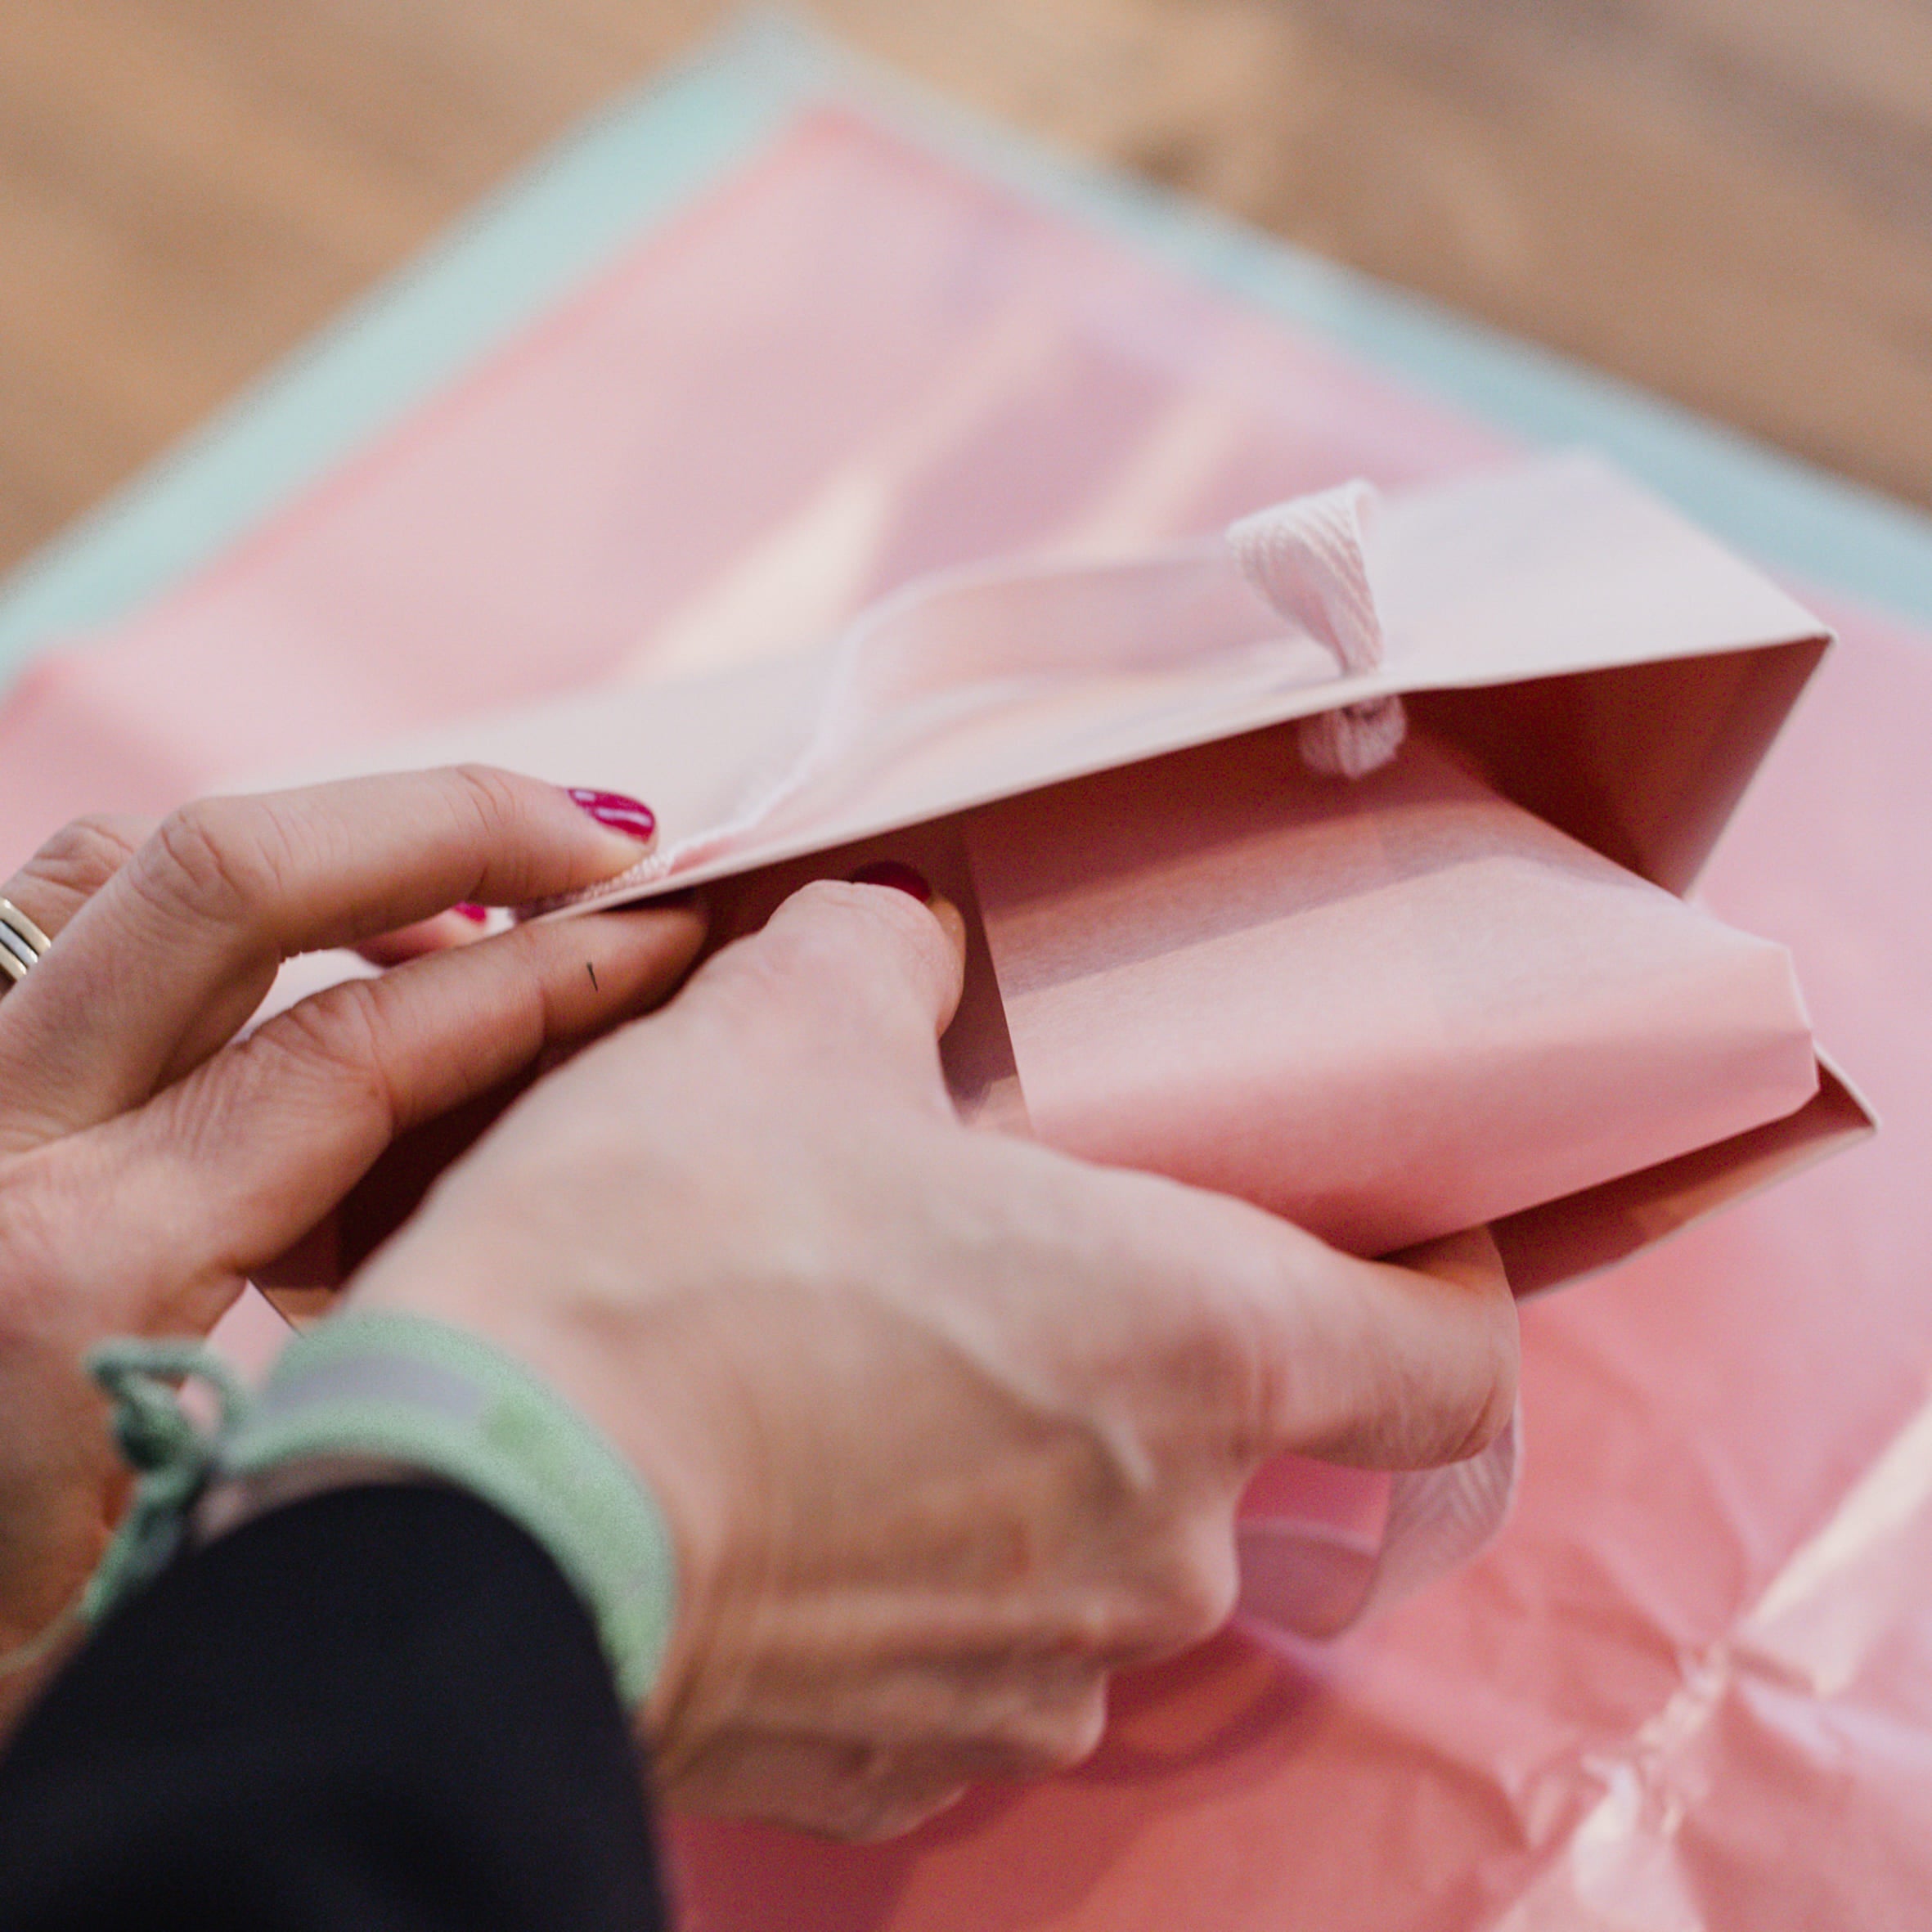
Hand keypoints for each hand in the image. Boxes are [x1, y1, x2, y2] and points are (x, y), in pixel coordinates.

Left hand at [0, 768, 703, 1695]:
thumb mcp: (195, 1567)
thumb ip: (354, 1401)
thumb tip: (529, 1257)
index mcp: (68, 1274)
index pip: (354, 1047)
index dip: (542, 974)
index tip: (668, 941)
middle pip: (230, 872)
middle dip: (452, 821)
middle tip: (609, 843)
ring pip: (133, 865)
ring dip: (336, 848)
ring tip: (489, 894)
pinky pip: (73, 916)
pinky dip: (229, 902)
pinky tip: (337, 957)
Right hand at [349, 878, 1517, 1839]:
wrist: (475, 1508)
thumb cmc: (668, 1251)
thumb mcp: (783, 1026)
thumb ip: (889, 956)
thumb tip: (906, 937)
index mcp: (1198, 1346)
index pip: (1449, 1359)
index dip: (1444, 1288)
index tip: (1395, 1241)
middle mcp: (1161, 1543)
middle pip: (1238, 1441)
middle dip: (1150, 1354)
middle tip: (1014, 1269)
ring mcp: (1040, 1679)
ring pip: (1098, 1556)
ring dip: (1029, 1472)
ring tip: (872, 1384)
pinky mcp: (907, 1763)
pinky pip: (972, 1656)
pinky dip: (924, 1582)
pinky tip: (800, 1504)